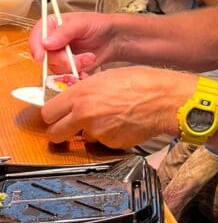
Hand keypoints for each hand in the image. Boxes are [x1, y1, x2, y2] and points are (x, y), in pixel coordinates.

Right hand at [30, 11, 115, 73]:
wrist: (113, 39)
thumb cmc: (98, 25)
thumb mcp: (82, 23)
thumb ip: (64, 32)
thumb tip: (46, 43)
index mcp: (51, 26)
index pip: (36, 38)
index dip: (37, 49)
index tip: (42, 58)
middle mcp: (51, 42)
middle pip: (45, 57)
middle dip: (63, 61)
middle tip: (79, 60)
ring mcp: (58, 56)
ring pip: (56, 69)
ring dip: (73, 67)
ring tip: (89, 58)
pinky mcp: (66, 68)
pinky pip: (65, 77)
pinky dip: (76, 76)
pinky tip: (86, 71)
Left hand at [40, 65, 182, 146]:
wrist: (165, 99)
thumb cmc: (141, 83)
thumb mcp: (105, 77)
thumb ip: (84, 90)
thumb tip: (72, 100)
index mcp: (80, 95)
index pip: (47, 113)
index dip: (52, 115)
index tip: (56, 115)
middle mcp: (85, 115)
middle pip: (54, 134)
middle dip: (60, 131)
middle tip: (69, 126)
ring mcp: (98, 132)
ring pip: (82, 138)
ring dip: (90, 132)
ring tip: (109, 118)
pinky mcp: (112, 144)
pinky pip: (103, 143)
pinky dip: (109, 136)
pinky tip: (121, 123)